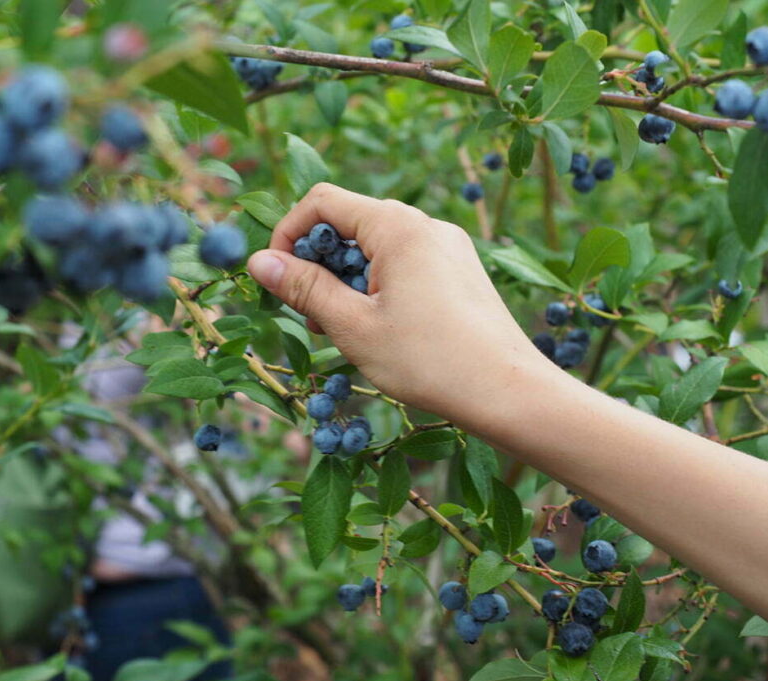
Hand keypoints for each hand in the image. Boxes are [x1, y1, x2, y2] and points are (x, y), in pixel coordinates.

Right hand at [246, 183, 550, 424]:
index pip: (322, 201)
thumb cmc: (430, 361)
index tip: (276, 278)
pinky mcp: (460, 270)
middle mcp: (426, 225)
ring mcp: (448, 246)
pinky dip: (379, 286)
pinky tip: (381, 329)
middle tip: (310, 316)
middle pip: (351, 222)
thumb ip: (304, 289)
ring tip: (345, 330)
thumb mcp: (353, 327)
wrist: (510, 392)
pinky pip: (405, 263)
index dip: (288, 234)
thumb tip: (257, 261)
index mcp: (398, 227)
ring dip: (347, 279)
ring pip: (377, 247)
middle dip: (319, 262)